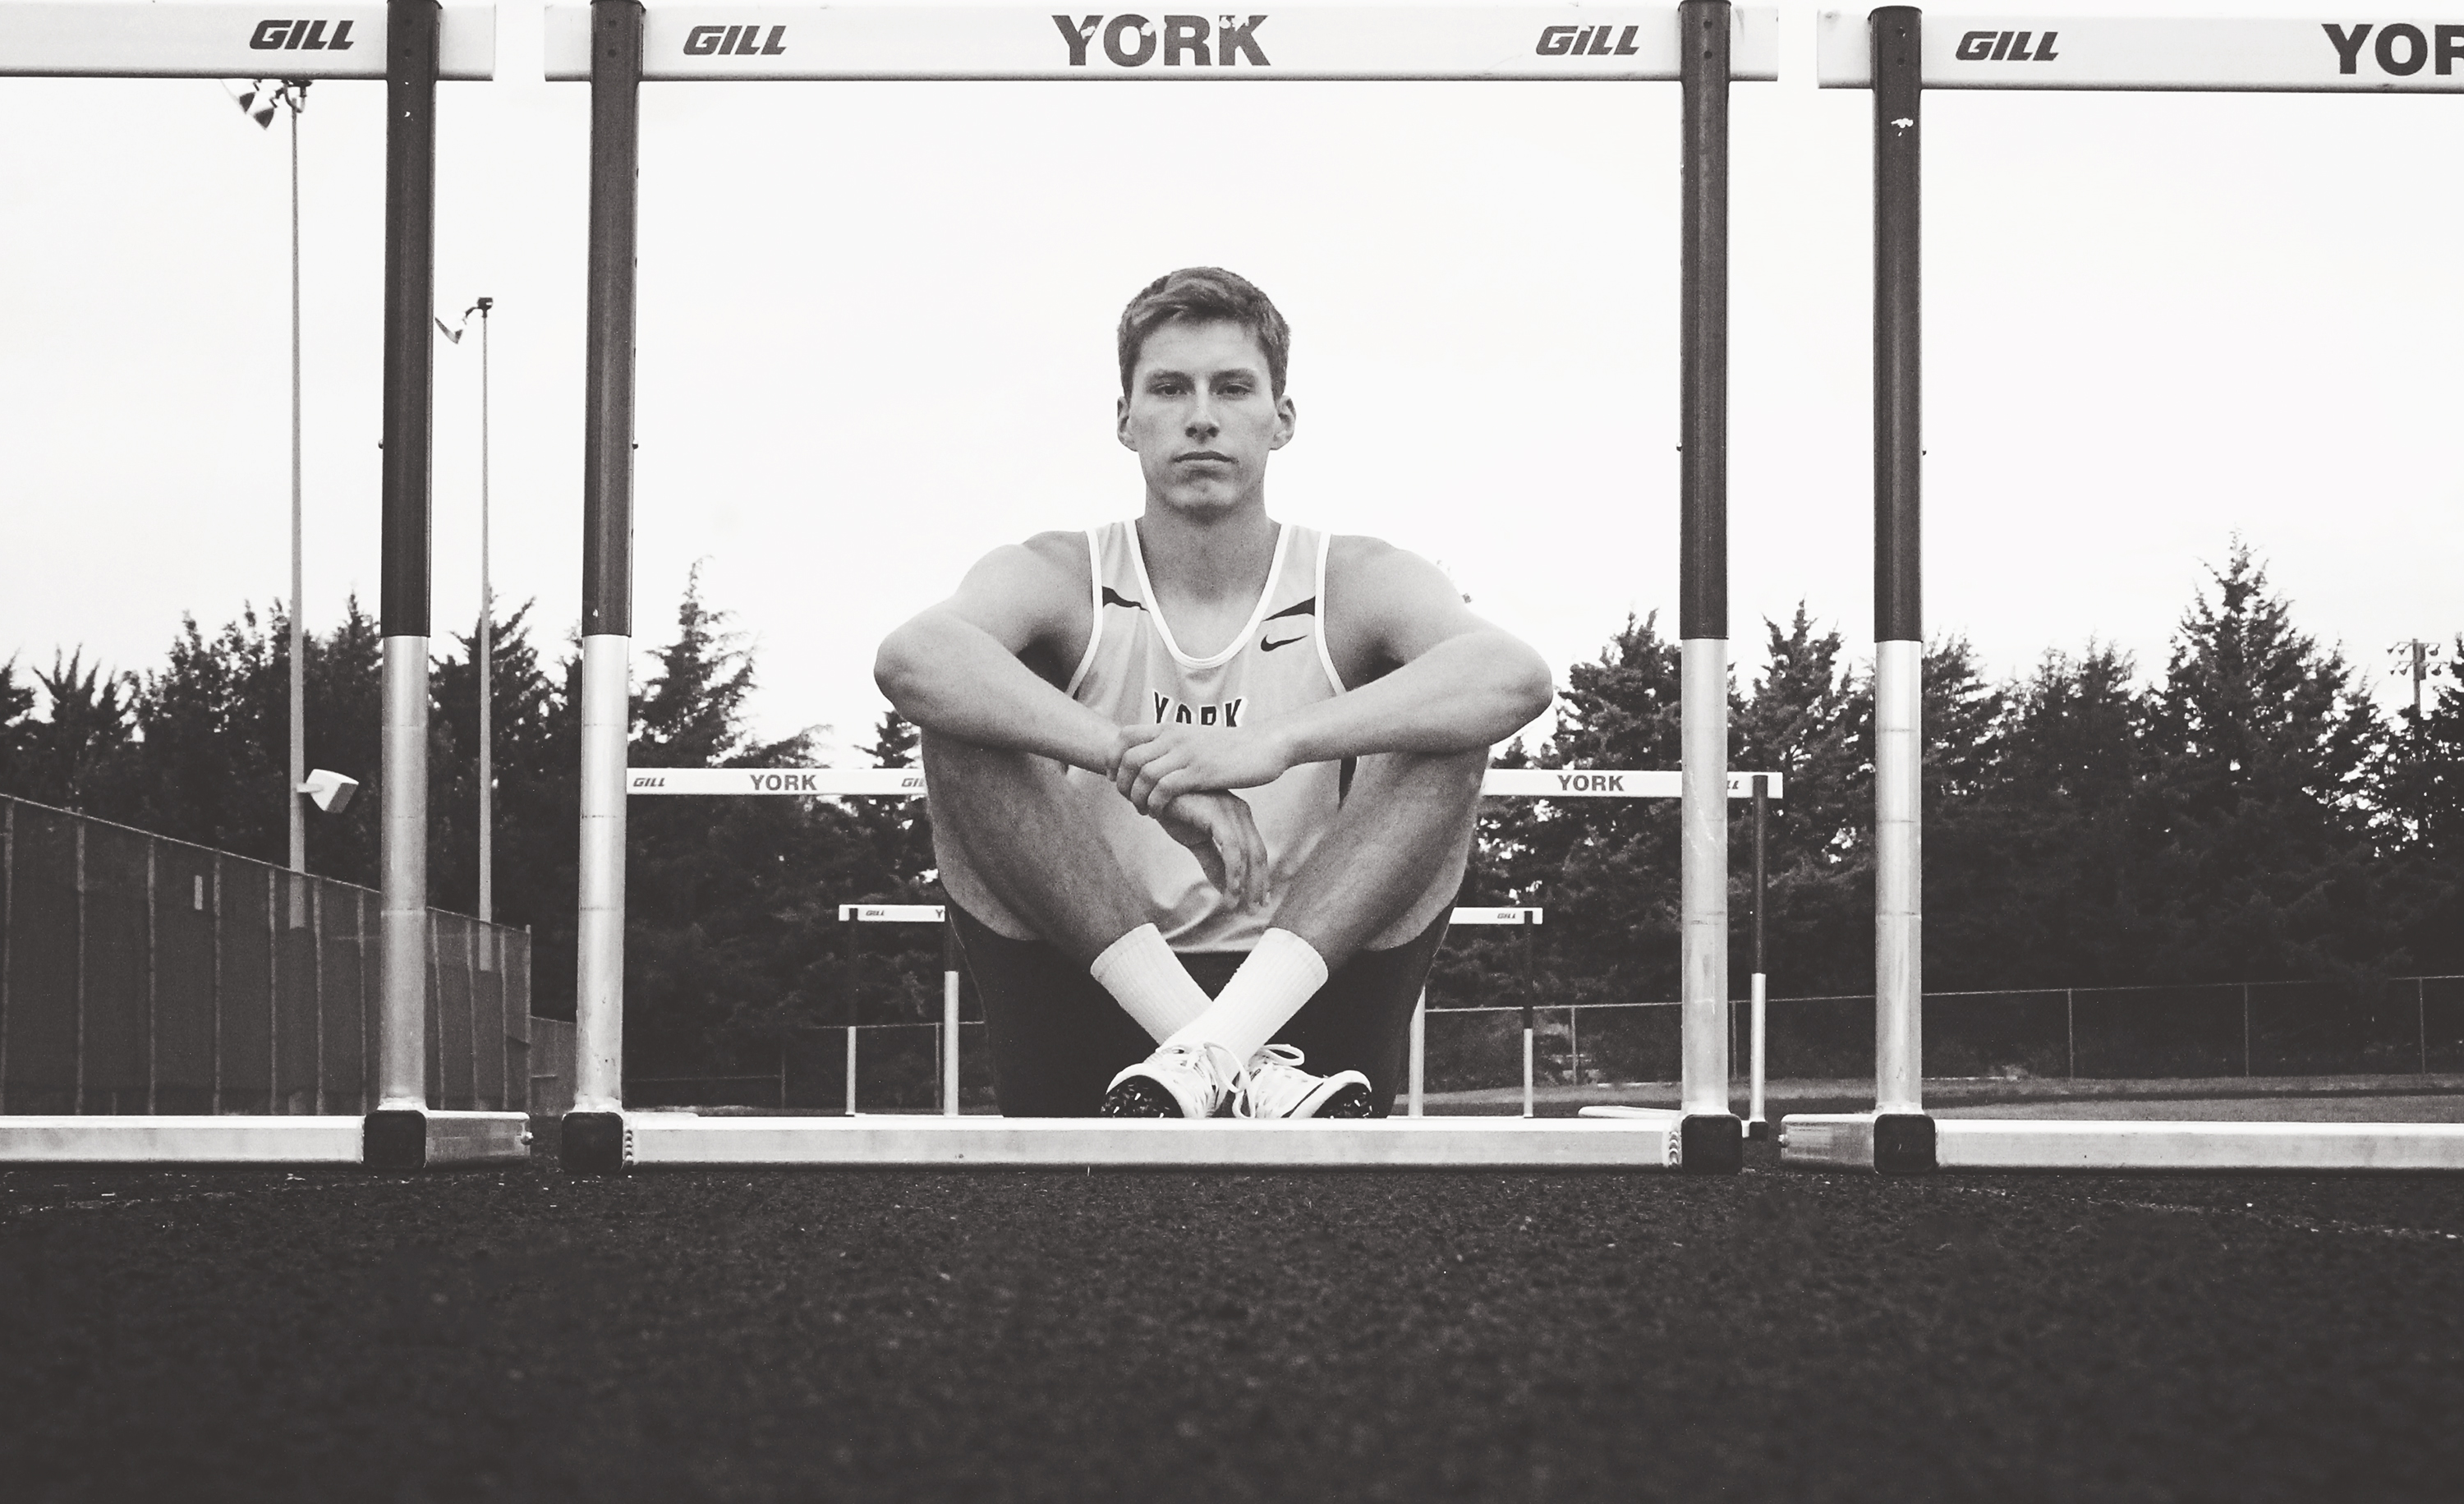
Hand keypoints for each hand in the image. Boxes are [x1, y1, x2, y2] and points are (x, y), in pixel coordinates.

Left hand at [1112, 723, 1292, 813]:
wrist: (1268, 743)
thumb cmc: (1235, 747)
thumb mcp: (1198, 738)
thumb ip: (1177, 745)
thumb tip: (1159, 756)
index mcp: (1172, 728)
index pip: (1125, 735)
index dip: (1113, 758)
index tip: (1116, 777)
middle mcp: (1174, 737)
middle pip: (1127, 757)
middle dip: (1121, 783)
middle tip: (1128, 800)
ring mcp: (1187, 753)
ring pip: (1143, 775)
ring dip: (1137, 797)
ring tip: (1144, 810)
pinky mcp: (1200, 771)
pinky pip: (1164, 788)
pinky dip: (1155, 804)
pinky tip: (1160, 813)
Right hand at [1150, 789, 1271, 911]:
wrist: (1149, 789)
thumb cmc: (1173, 810)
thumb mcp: (1196, 841)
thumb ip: (1212, 862)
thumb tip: (1226, 888)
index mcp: (1237, 817)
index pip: (1256, 851)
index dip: (1260, 877)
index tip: (1260, 901)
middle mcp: (1239, 812)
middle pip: (1258, 853)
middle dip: (1258, 884)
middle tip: (1253, 911)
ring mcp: (1230, 811)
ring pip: (1248, 854)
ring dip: (1245, 884)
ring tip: (1237, 906)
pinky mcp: (1217, 813)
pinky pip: (1232, 848)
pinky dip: (1234, 871)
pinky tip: (1231, 890)